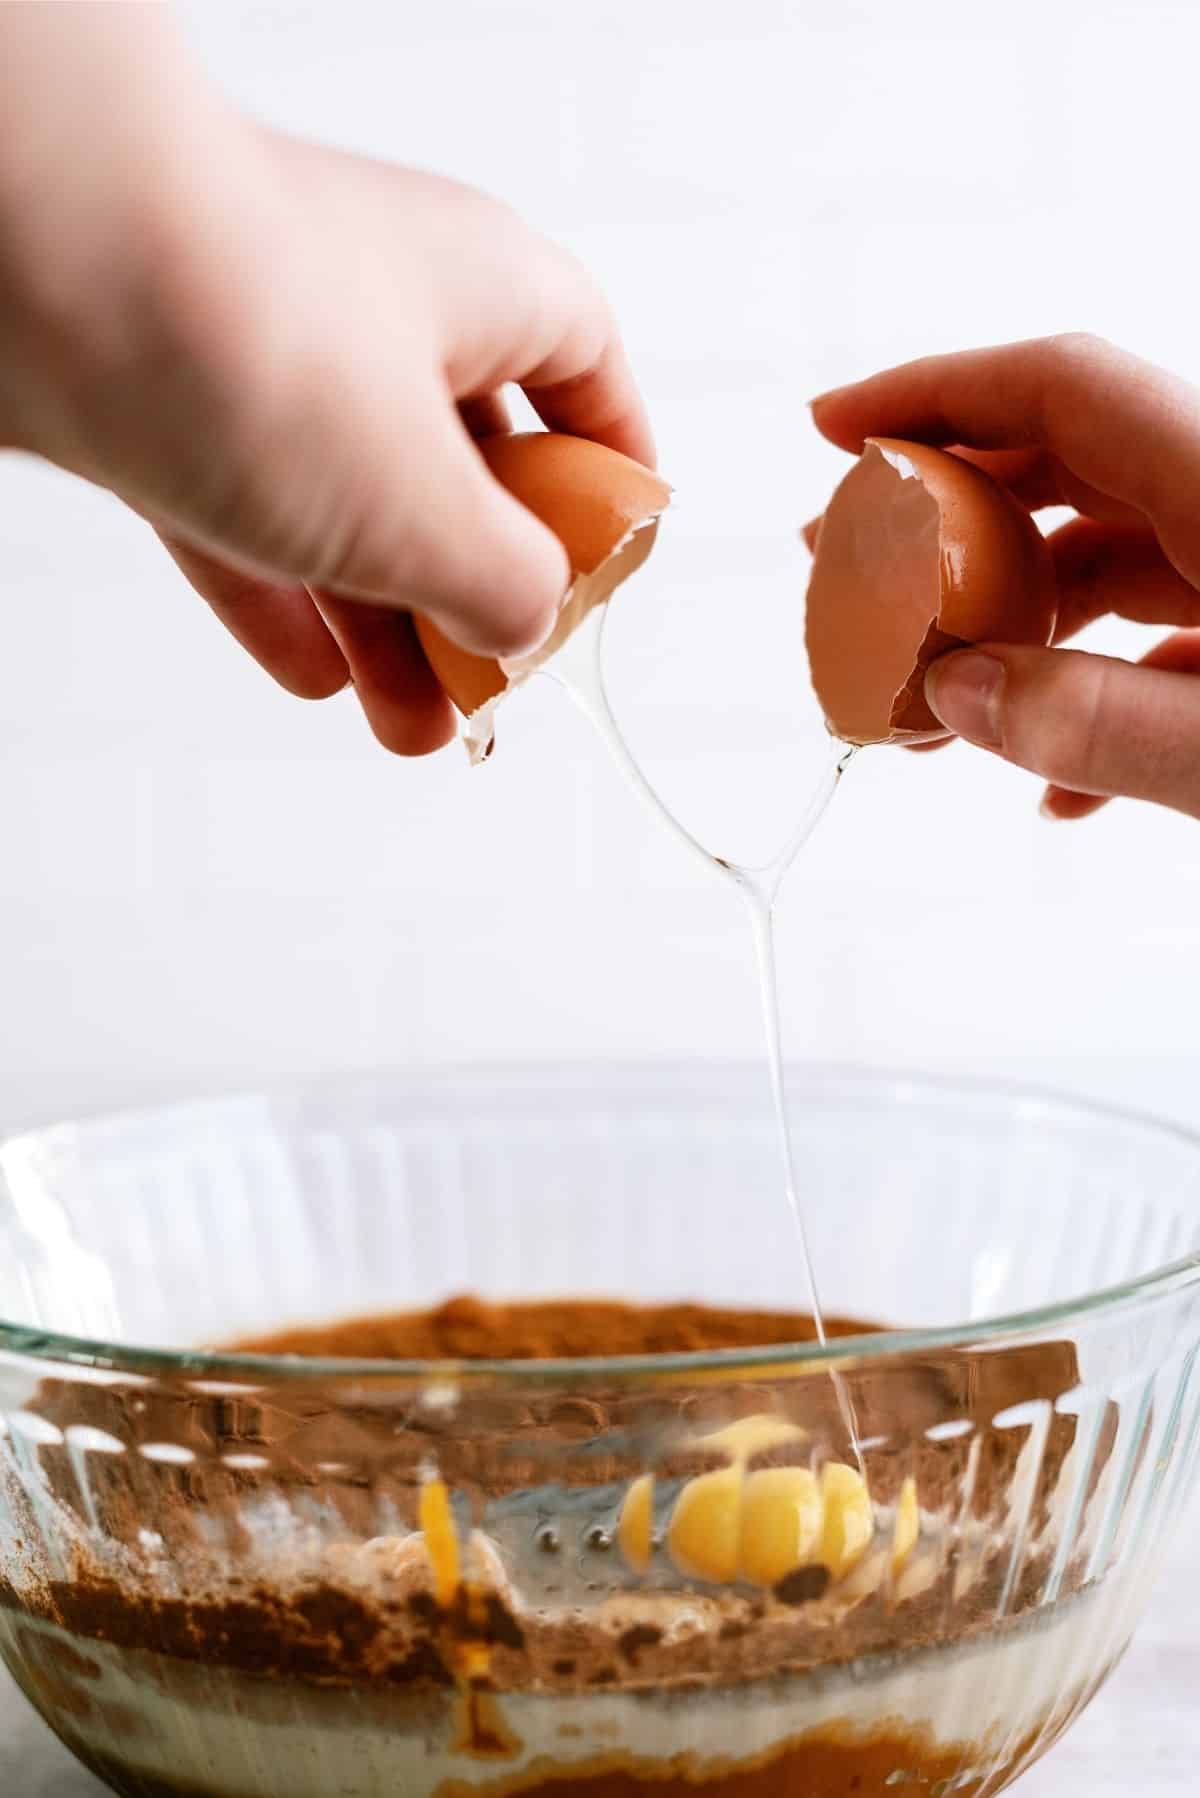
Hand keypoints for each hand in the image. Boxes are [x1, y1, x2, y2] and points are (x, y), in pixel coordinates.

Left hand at [0, 8, 651, 753]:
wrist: (33, 261)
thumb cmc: (253, 333)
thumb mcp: (426, 503)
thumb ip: (503, 580)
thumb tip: (527, 624)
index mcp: (478, 287)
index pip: (582, 367)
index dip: (610, 468)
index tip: (617, 555)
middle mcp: (377, 303)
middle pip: (464, 464)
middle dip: (480, 593)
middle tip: (494, 687)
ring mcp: (266, 349)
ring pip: (352, 503)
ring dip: (386, 626)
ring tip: (413, 727)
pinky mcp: (164, 397)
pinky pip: (248, 513)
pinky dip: (285, 598)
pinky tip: (312, 676)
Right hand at [811, 335, 1199, 820]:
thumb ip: (1096, 720)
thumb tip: (953, 693)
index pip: (1060, 388)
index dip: (935, 393)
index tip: (829, 429)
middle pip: (1071, 465)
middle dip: (945, 511)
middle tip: (844, 564)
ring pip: (1114, 559)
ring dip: (1011, 624)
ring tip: (928, 694)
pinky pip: (1166, 640)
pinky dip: (1097, 693)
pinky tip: (1057, 791)